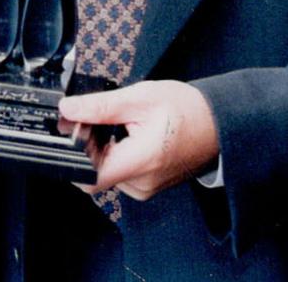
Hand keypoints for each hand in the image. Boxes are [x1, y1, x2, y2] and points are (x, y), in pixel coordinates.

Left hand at [59, 79, 218, 200]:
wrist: (219, 123)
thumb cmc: (187, 110)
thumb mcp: (140, 98)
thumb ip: (100, 107)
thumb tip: (68, 110)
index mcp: (141, 162)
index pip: (89, 179)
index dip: (74, 156)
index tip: (76, 132)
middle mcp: (142, 183)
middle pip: (95, 172)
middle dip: (90, 146)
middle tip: (103, 120)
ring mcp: (146, 188)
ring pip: (107, 172)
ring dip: (104, 150)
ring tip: (122, 127)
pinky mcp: (148, 186)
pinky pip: (121, 174)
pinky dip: (117, 156)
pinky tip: (129, 137)